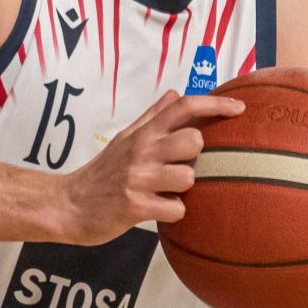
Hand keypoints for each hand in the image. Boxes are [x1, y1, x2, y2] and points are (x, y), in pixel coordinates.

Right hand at [57, 91, 243, 244]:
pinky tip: (158, 210)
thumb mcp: (125, 139)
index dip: (216, 104)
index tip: (240, 108)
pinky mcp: (135, 206)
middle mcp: (141, 151)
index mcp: (142, 133)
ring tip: (165, 191)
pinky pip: (176, 209)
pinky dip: (173, 213)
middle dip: (196, 156)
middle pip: (194, 141)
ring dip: (184, 189)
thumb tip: (175, 94)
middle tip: (180, 167)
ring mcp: (138, 178)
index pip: (183, 107)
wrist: (67, 205)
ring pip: (189, 178)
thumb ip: (152, 118)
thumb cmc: (102, 173)